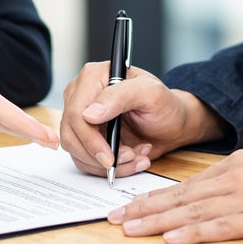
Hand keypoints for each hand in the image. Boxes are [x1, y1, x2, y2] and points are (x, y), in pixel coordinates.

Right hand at [59, 62, 224, 175]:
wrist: (171, 124)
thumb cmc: (164, 105)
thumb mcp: (150, 94)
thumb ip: (120, 96)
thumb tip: (88, 114)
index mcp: (94, 76)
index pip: (76, 112)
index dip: (90, 139)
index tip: (109, 157)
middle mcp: (81, 95)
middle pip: (71, 134)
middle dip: (100, 155)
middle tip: (130, 157)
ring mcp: (81, 117)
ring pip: (77, 151)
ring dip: (109, 163)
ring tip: (136, 155)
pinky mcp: (85, 137)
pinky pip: (85, 160)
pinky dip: (110, 167)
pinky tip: (132, 157)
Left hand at [108, 149, 242, 243]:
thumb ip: (235, 178)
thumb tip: (207, 195)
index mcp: (235, 164)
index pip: (185, 184)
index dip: (154, 197)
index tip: (128, 206)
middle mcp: (235, 177)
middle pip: (181, 196)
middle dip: (144, 208)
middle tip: (114, 218)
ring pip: (192, 211)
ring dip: (158, 221)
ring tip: (130, 229)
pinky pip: (219, 226)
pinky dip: (192, 233)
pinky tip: (170, 239)